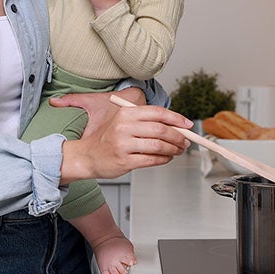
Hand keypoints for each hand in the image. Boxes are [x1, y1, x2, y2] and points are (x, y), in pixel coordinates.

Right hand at [56, 90, 191, 181]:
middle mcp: (124, 127)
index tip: (187, 125)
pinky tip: (166, 158)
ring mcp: (123, 144)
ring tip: (178, 151)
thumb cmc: (108, 139)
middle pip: (161, 129)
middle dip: (178, 137)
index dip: (176, 118)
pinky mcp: (125, 161)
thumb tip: (176, 126)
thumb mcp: (123, 123)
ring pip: (159, 146)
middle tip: (185, 141)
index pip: (157, 112)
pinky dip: (164, 159)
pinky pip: (152, 160)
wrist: (87, 156)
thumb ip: (146, 122)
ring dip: (173, 149)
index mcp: (125, 113)